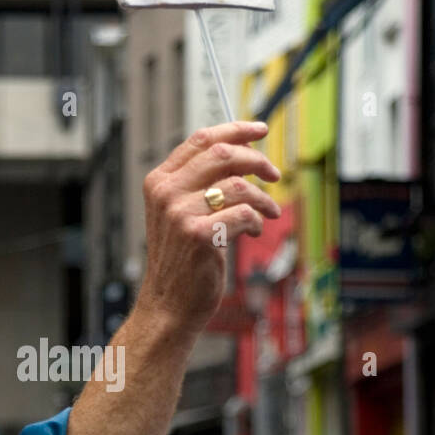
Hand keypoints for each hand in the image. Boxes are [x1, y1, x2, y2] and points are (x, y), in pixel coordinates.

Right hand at [135, 121, 280, 336]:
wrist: (168, 304)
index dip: (235, 129)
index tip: (259, 130)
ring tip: (269, 212)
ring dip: (263, 198)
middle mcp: (166, 193)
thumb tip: (245, 157)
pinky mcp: (199, 235)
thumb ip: (201, 184)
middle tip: (274, 174)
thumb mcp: (180, 214)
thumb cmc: (180, 260)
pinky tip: (255, 231)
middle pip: (223, 154)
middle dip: (257, 160)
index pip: (201, 139)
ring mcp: (180, 213)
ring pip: (240, 185)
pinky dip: (257, 221)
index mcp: (160, 181)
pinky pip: (244, 213)